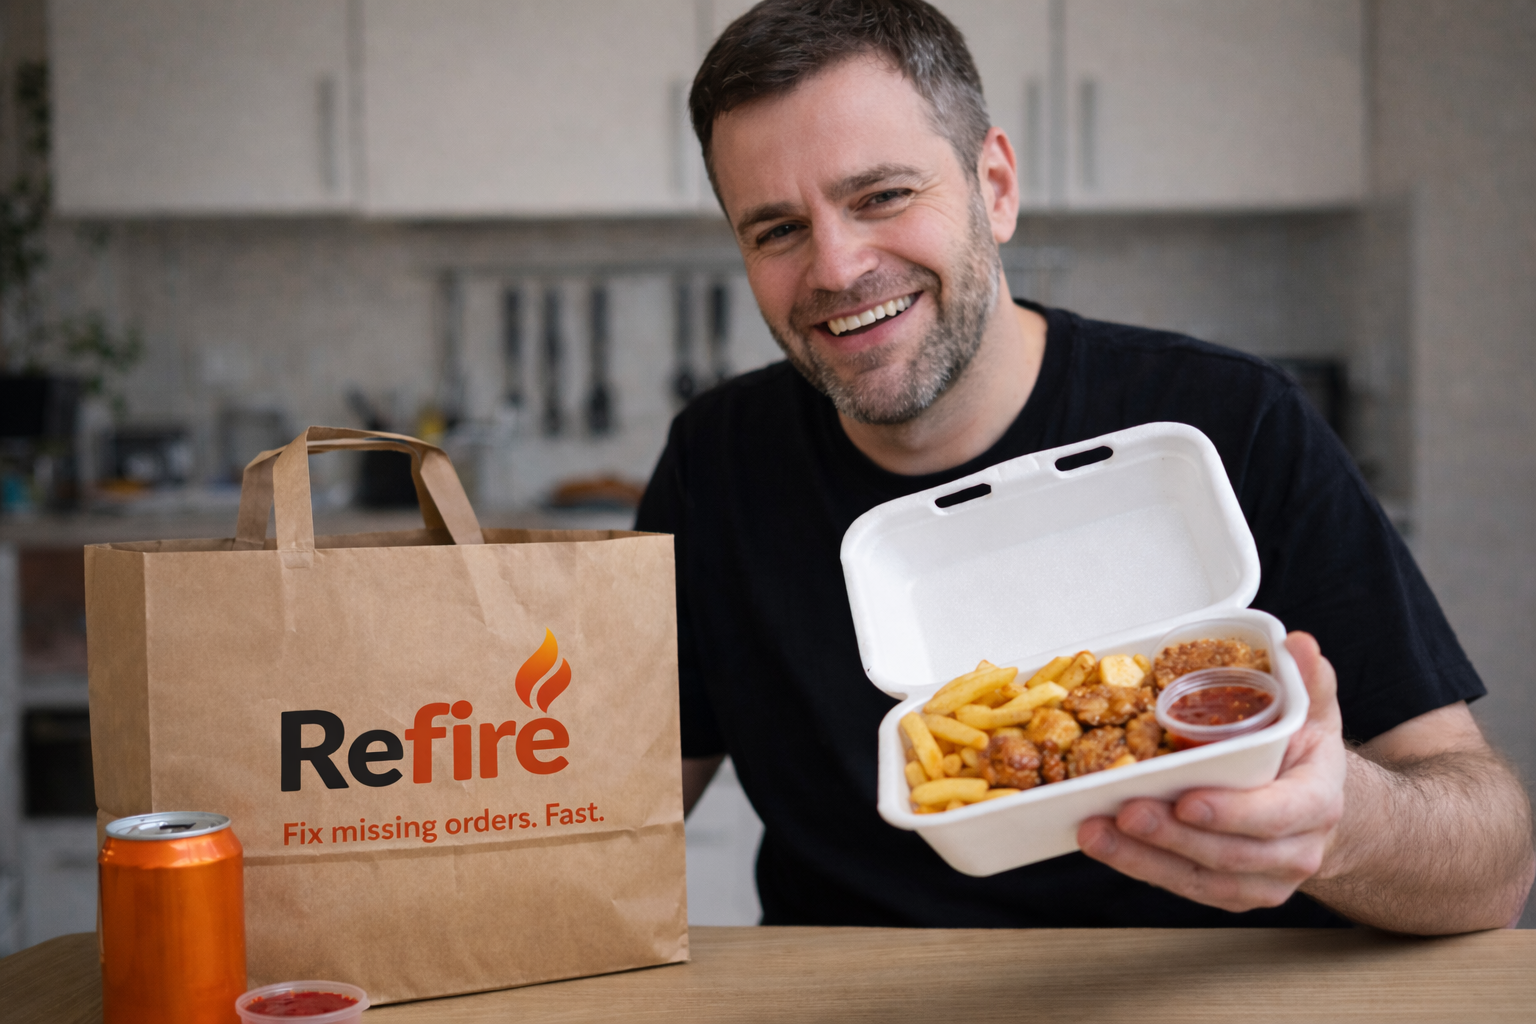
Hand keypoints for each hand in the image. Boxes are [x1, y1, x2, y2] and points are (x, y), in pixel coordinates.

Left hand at [1076, 632, 1346, 911]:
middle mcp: (1296, 851)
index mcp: (1317, 802)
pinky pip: (1184, 886)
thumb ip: (1308, 681)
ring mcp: (1264, 880)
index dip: (1234, 812)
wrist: (1311, 806)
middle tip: (1123, 810)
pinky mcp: (1232, 894)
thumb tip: (1299, 643)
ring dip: (1143, 857)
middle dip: (1172, 835)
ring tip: (1095, 831)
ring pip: (1201, 878)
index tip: (1187, 801)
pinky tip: (1104, 844)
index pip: (1280, 813)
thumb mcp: (1313, 713)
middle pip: (1230, 853)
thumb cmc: (1303, 754)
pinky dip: (1141, 867)